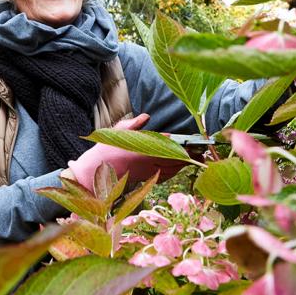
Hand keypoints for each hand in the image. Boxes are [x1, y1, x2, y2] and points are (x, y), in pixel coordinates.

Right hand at [66, 113, 185, 191]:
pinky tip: (178, 168)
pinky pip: (164, 176)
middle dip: (187, 155)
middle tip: (199, 151)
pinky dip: (174, 172)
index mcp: (141, 150)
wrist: (96, 170)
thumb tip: (147, 116)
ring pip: (170, 169)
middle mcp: (146, 162)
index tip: (190, 141)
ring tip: (193, 158)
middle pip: (172, 159)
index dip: (180, 144)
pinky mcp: (144, 178)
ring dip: (183, 164)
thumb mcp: (119, 132)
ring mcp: (146, 172)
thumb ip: (134, 124)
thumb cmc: (107, 148)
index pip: (166, 146)